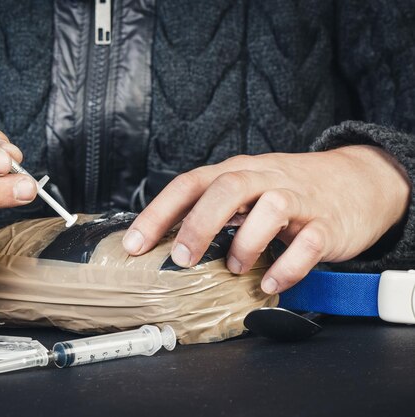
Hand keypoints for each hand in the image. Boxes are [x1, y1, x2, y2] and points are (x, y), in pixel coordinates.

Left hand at [123, 145, 409, 293]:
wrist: (355, 181)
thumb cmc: (286, 190)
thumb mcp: (246, 192)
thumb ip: (213, 210)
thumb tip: (166, 243)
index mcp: (236, 172)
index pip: (189, 184)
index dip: (158, 213)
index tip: (134, 244)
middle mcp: (264, 179)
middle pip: (227, 188)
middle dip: (199, 223)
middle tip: (182, 258)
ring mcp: (299, 199)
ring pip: (272, 207)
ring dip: (247, 241)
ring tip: (234, 267)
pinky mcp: (327, 223)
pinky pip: (309, 242)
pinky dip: (288, 265)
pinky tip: (270, 282)